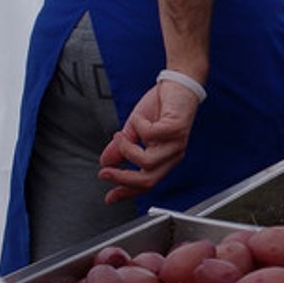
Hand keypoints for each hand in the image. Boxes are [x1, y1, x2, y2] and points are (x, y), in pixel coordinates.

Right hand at [97, 79, 199, 201]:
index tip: (109, 197)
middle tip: (105, 171)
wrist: (178, 84)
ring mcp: (177, 143)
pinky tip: (139, 117)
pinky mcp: (177, 128)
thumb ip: (121, 148)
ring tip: (121, 135)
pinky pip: (151, 136)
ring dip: (127, 150)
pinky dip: (139, 126)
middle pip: (148, 180)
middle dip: (123, 178)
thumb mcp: (134, 130)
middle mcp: (172, 154)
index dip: (127, 192)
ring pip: (148, 162)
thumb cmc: (160, 106)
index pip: (147, 183)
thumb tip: (105, 162)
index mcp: (164, 158)